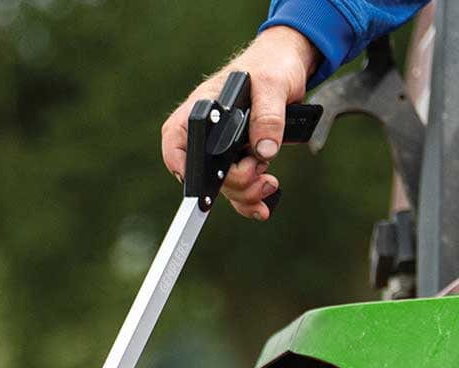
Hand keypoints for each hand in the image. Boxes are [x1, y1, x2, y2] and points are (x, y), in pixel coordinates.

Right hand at [161, 26, 320, 219]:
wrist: (286, 66)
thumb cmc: (271, 65)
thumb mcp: (273, 84)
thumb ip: (268, 116)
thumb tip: (264, 150)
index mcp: (201, 111)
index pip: (175, 140)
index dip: (179, 163)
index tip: (195, 179)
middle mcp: (205, 135)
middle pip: (205, 174)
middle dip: (234, 181)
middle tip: (259, 169)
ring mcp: (219, 152)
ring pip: (223, 187)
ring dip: (247, 192)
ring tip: (270, 183)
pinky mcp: (236, 162)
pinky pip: (236, 191)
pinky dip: (249, 201)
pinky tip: (261, 206)